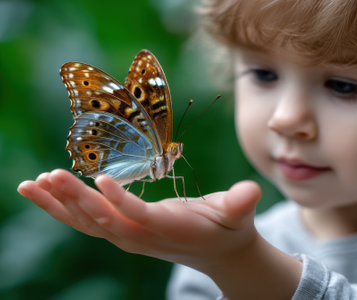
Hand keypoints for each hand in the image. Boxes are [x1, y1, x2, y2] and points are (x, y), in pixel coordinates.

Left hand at [17, 169, 260, 270]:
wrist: (219, 253)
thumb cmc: (229, 228)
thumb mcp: (239, 214)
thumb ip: (241, 203)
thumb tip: (250, 193)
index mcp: (169, 229)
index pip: (140, 217)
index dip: (122, 201)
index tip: (101, 179)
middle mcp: (142, 237)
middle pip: (104, 220)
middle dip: (76, 199)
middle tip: (50, 175)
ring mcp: (128, 237)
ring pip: (88, 223)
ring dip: (59, 205)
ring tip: (31, 185)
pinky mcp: (122, 232)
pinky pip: (87, 221)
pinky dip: (62, 208)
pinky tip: (44, 192)